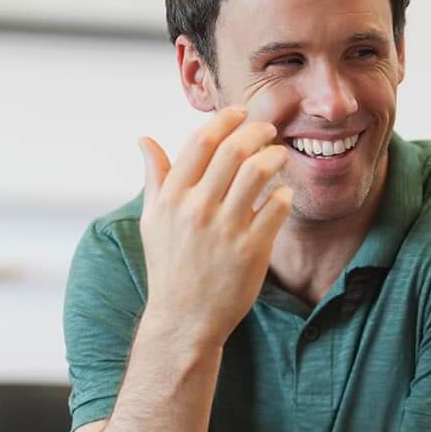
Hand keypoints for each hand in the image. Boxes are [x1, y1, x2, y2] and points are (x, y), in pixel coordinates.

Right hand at [138, 106, 292, 348]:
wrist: (185, 319)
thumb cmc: (169, 267)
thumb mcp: (153, 221)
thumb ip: (155, 178)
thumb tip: (145, 140)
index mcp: (172, 198)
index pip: (201, 142)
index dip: (226, 120)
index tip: (242, 112)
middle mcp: (197, 210)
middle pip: (233, 150)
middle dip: (257, 131)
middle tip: (269, 129)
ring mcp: (225, 230)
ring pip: (258, 173)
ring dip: (274, 156)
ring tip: (280, 155)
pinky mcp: (252, 250)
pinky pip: (277, 208)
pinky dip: (285, 194)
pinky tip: (284, 192)